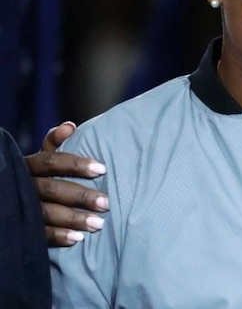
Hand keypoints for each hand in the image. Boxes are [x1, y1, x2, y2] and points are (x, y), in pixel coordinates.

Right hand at [24, 122, 108, 245]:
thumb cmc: (37, 175)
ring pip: (46, 213)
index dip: (75, 164)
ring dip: (73, 219)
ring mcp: (19, 207)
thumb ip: (54, 143)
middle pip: (52, 189)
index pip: (51, 160)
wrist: (11, 199)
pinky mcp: (20, 227)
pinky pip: (38, 234)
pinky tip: (77, 239)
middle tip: (107, 203)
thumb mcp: (41, 159)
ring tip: (99, 225)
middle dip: (80, 196)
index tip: (102, 169)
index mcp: (28, 165)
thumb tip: (69, 126)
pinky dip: (58, 236)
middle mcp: (22, 185)